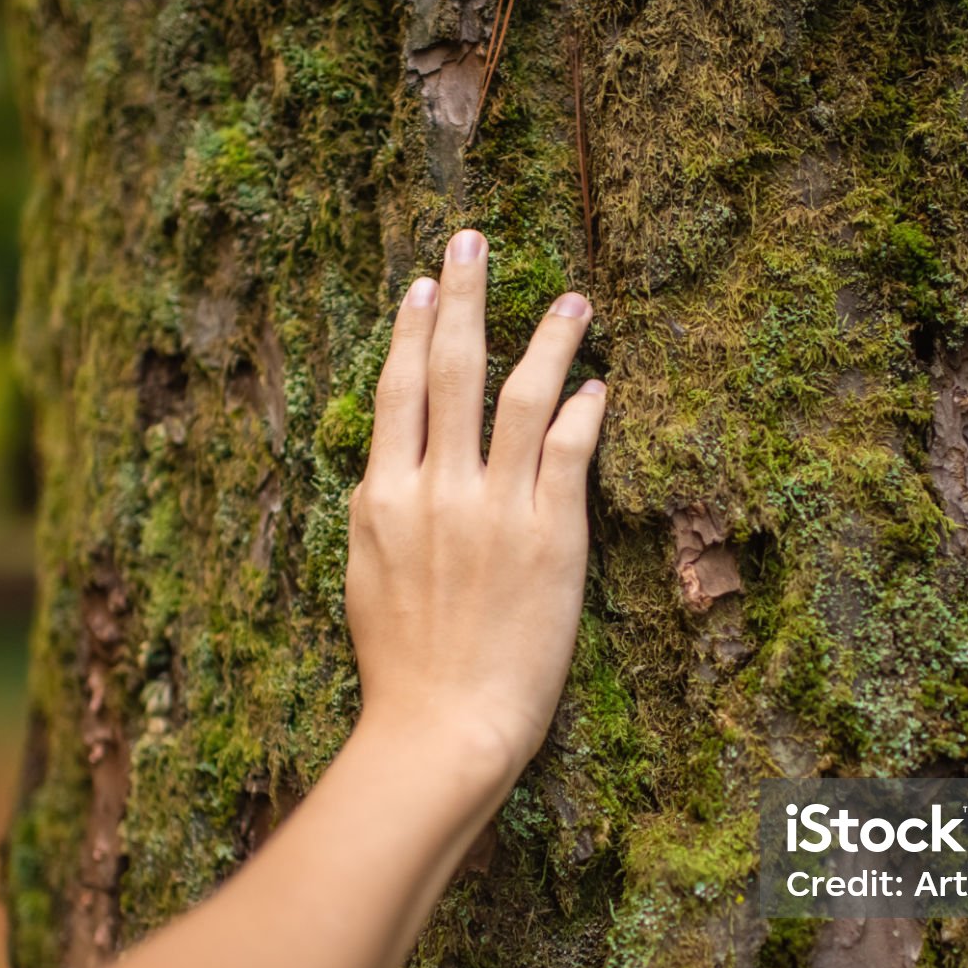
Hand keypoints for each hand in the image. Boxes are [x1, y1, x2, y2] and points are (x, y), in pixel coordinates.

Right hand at [345, 229, 606, 778]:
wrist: (443, 727)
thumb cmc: (403, 671)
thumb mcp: (366, 581)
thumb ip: (381, 518)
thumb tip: (391, 474)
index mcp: (382, 499)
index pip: (399, 391)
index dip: (414, 330)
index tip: (424, 285)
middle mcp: (435, 491)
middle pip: (452, 369)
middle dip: (464, 295)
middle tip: (475, 240)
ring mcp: (495, 510)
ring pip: (521, 395)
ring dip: (548, 337)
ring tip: (574, 298)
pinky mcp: (551, 536)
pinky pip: (570, 451)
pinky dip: (585, 408)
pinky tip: (600, 382)